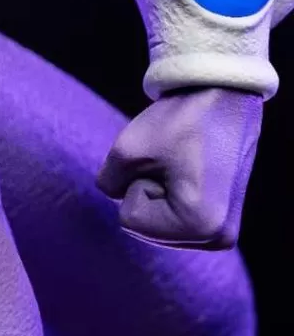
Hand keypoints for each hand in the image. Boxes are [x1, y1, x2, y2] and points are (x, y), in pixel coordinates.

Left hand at [97, 87, 261, 248]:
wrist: (226, 96)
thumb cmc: (180, 120)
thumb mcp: (128, 148)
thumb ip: (109, 182)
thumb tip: (115, 197)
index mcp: (199, 225)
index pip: (129, 219)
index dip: (135, 182)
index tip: (163, 159)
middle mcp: (217, 239)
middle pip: (147, 227)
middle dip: (149, 191)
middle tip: (175, 161)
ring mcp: (224, 234)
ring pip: (160, 225)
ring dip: (161, 194)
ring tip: (184, 165)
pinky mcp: (226, 223)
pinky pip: (178, 221)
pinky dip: (175, 197)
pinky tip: (192, 174)